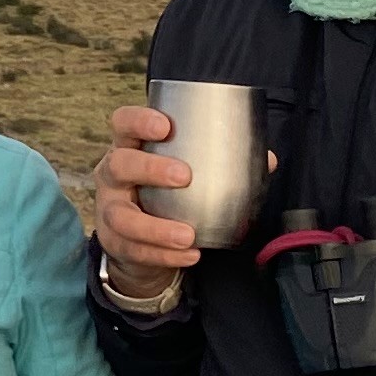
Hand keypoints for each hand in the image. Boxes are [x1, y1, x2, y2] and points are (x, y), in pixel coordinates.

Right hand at [94, 103, 266, 296]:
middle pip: (119, 164)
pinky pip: (135, 250)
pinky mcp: (114, 242)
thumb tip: (267, 159)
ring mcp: (109, 210)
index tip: (165, 126)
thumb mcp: (185, 175)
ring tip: (188, 235)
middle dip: (150, 169)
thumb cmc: (165, 194)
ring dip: (156, 227)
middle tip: (185, 177)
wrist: (139, 241)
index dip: (139, 121)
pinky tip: (189, 254)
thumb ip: (221, 164)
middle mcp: (112, 175)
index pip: (123, 124)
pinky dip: (163, 254)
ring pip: (121, 217)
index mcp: (130, 148)